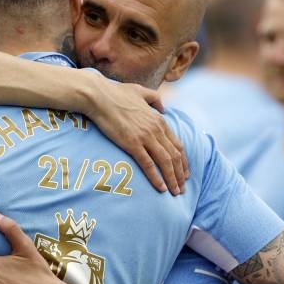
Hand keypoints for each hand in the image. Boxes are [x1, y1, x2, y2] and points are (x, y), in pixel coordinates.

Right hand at [86, 76, 188, 194]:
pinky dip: (156, 178)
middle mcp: (155, 129)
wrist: (98, 96)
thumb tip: (163, 108)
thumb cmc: (116, 93)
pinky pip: (148, 164)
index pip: (177, 144)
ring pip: (165, 162)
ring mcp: (145, 137)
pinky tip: (161, 188)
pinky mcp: (132, 143)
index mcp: (158, 120)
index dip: (183, 161)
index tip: (185, 173)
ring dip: (172, 179)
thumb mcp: (140, 91)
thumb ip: (154, 98)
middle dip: (180, 174)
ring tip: (175, 192)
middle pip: (174, 156)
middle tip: (182, 188)